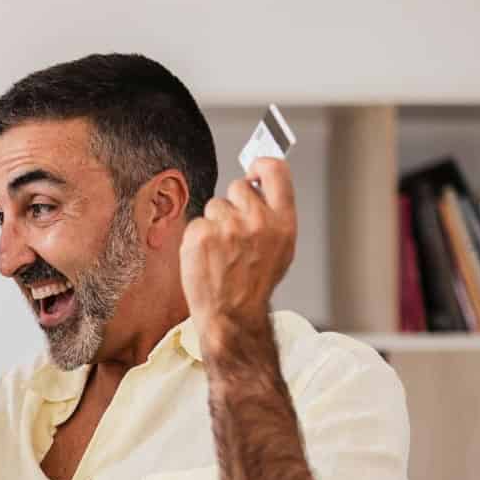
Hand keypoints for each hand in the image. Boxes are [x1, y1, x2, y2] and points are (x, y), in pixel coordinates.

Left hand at [182, 157, 297, 340]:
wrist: (232, 314)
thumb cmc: (255, 285)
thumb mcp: (282, 248)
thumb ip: (274, 214)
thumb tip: (261, 185)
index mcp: (283, 221)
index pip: (275, 171)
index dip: (262, 165)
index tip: (254, 169)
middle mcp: (258, 220)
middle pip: (238, 186)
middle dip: (233, 204)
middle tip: (234, 233)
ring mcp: (228, 226)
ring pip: (215, 205)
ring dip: (215, 223)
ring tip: (222, 251)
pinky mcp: (202, 234)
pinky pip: (197, 222)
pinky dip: (198, 239)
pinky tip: (208, 257)